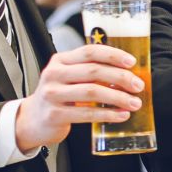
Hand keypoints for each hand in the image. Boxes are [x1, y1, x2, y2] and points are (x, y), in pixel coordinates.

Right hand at [13, 43, 143, 152]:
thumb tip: (128, 74)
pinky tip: (121, 115)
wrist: (32, 119)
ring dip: (117, 98)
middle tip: (138, 86)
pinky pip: (86, 114)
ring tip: (134, 103)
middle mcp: (54, 74)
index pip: (89, 52)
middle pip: (93, 71)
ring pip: (91, 92)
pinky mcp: (54, 114)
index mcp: (60, 60)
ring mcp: (52, 94)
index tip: (132, 62)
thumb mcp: (69, 77)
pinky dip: (107, 115)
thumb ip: (90, 71)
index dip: (113, 55)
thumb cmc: (59, 96)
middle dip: (120, 77)